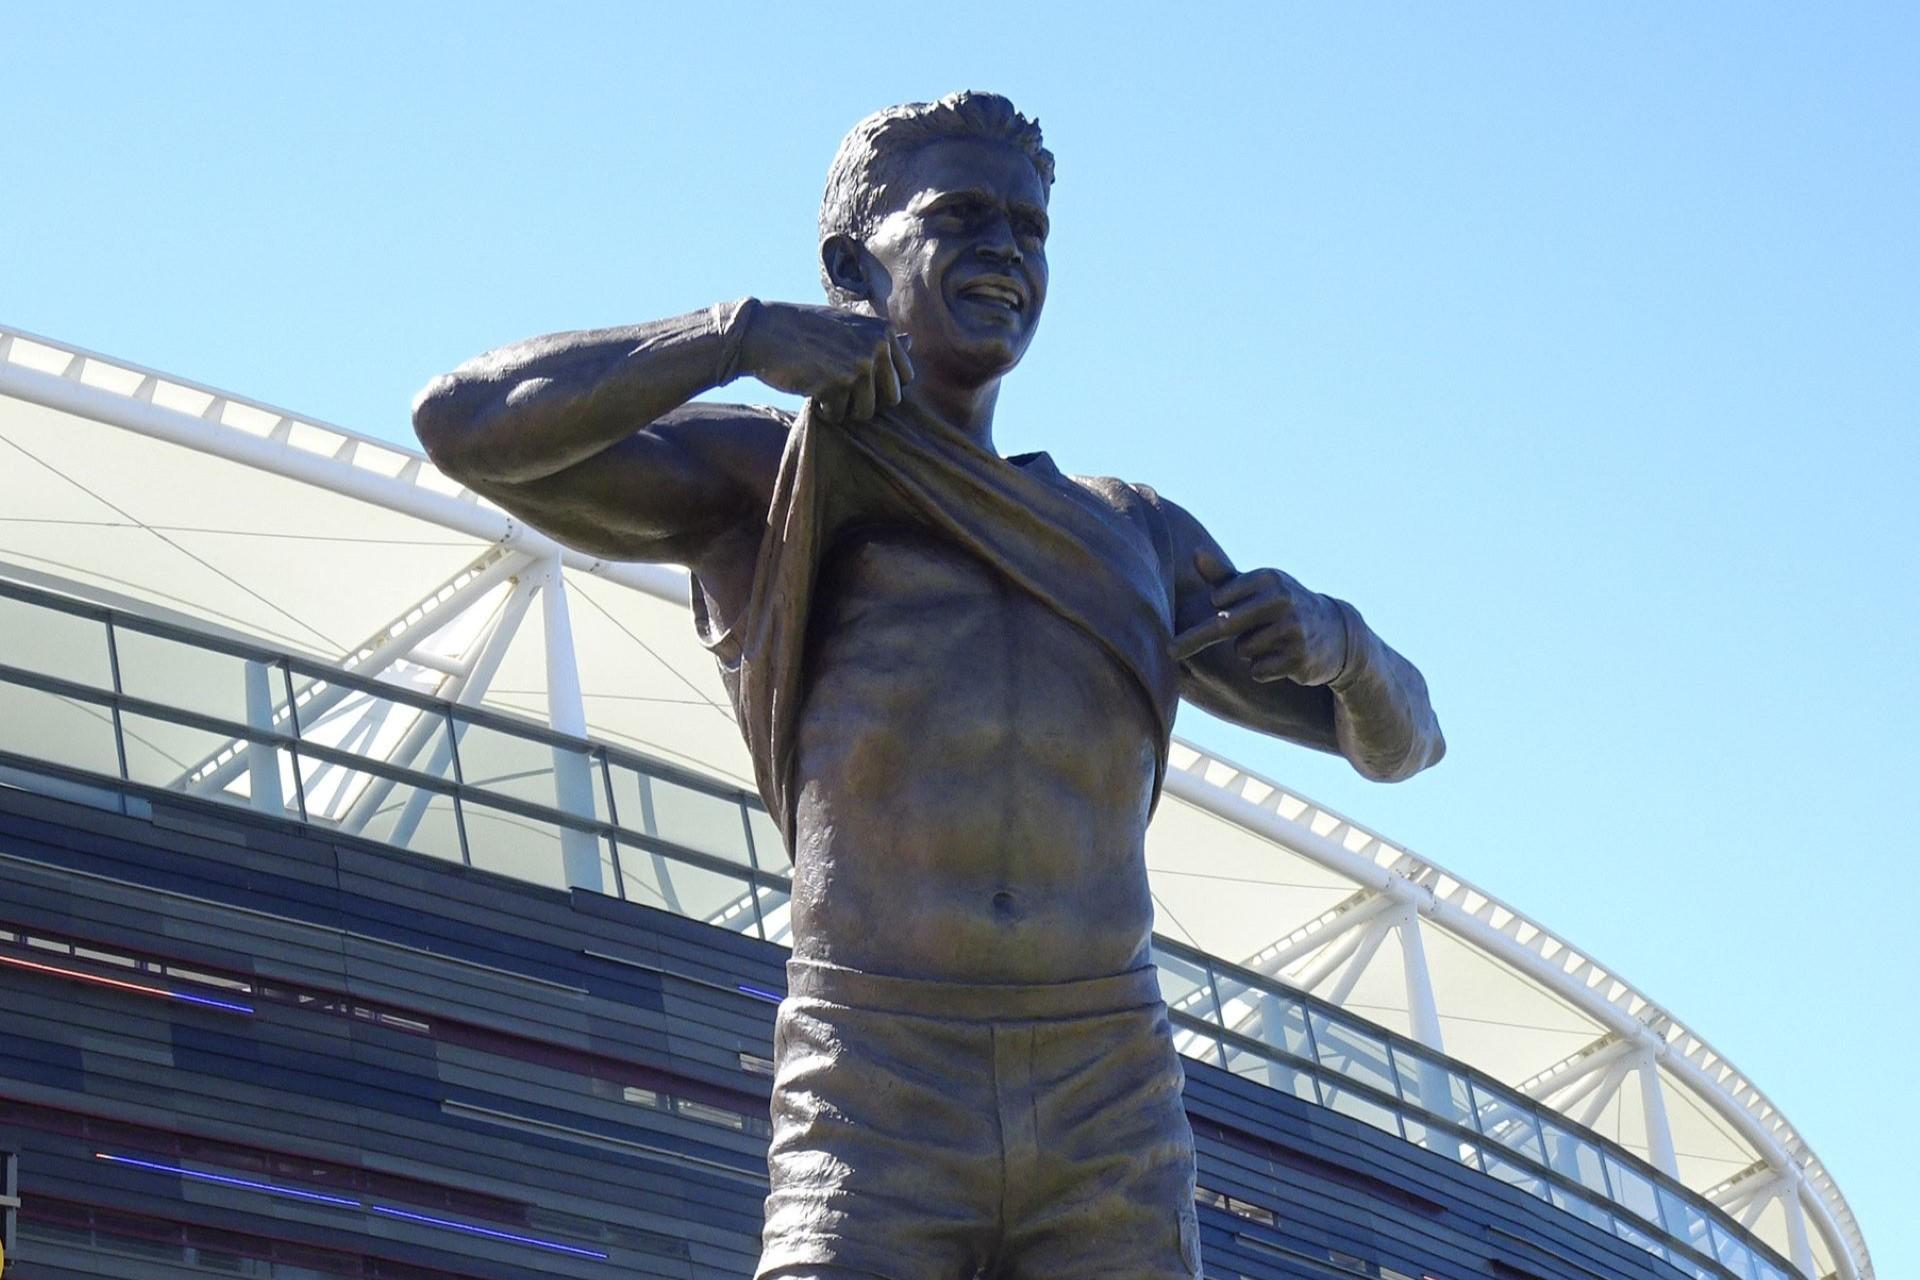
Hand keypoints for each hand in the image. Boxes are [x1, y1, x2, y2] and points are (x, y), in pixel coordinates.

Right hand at [738, 301, 914, 422]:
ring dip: (844, 407)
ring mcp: (858, 366)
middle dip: (866, 400)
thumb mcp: (846, 325)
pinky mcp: (837, 385)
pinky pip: (839, 415)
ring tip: (824, 387)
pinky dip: (824, 410)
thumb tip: (911, 341)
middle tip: (840, 388)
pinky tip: (811, 391)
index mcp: (883, 332)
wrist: (765, 332)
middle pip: (891, 399)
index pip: (906, 377)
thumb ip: (877, 338)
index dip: (882, 386)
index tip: (859, 381)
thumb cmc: (805, 329)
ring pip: (866, 411)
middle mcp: (876, 347)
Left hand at [1170, 549, 1348, 685]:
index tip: (1214, 606)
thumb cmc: (1283, 606)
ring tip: (1273, 641)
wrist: (1335, 632)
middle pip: (1224, 625)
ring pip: (1242, 651)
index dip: (1216, 607)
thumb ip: (1223, 576)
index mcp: (1267, 579)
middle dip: (1193, 640)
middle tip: (1169, 651)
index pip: (1220, 598)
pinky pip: (1258, 670)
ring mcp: (1292, 628)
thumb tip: (1194, 554)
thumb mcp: (1258, 588)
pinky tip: (1283, 658)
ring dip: (1249, 652)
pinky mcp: (1299, 656)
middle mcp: (1281, 600)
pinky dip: (1263, 670)